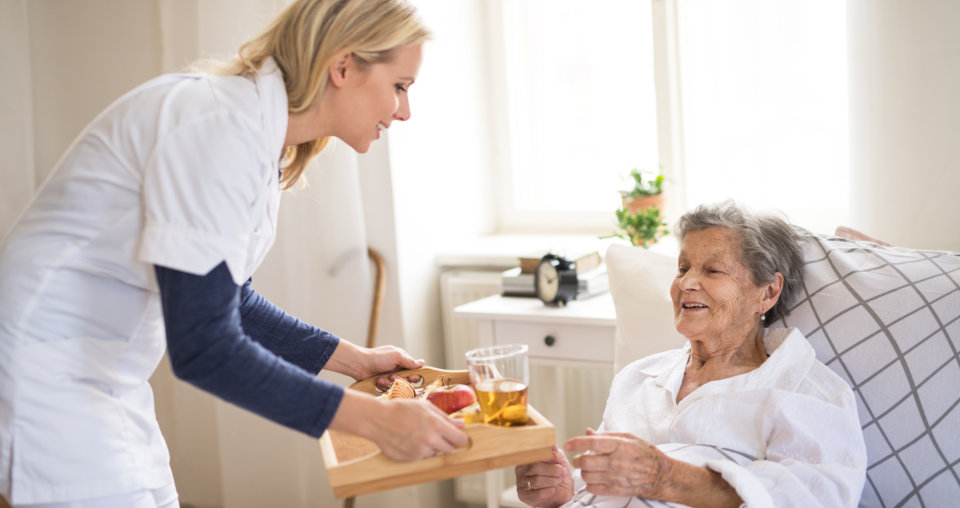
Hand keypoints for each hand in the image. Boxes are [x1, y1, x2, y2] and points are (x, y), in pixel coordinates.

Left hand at [327, 340, 423, 381]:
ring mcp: (389, 376)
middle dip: (401, 380)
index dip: (414, 376)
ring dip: (390, 382)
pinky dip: (383, 385)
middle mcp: (397, 369)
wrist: (360, 364)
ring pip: (397, 386)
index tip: (411, 377)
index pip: (414, 371)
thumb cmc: (378, 357)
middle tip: (394, 376)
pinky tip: (378, 381)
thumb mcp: (397, 356)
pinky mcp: (382, 383)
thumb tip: (422, 363)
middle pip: (407, 381)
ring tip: (383, 378)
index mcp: (402, 361)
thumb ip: (410, 361)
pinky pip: (388, 389)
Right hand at [332, 390, 467, 460]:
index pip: (460, 439)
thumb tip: (461, 424)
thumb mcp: (425, 407)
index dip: (460, 437)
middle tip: (434, 433)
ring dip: (430, 447)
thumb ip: (445, 417)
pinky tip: (409, 440)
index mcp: (437, 426)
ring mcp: (420, 452)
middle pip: (449, 449)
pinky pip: (422, 458)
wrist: (377, 420)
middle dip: (445, 442)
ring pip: (434, 454)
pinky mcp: (411, 460)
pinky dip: (418, 451)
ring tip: (417, 434)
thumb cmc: (401, 409)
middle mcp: (430, 441)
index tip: (457, 435)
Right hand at [515, 445, 573, 507]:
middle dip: (552, 470)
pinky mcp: (523, 496)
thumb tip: (552, 445)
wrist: (562, 492)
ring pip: (536, 481)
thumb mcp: (560, 461)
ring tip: (558, 481)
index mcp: (527, 457)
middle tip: (561, 472)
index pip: (533, 454)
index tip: (557, 460)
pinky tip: (552, 490)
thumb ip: (555, 452)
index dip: (547, 457)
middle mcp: (520, 469)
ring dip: (552, 481)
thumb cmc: (558, 475)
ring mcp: (520, 482)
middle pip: (534, 467)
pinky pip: (537, 494)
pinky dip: (549, 492)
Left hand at [564, 428, 668, 498]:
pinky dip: (590, 484)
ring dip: (583, 472)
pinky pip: (593, 488)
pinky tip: (595, 478)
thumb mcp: (629, 438)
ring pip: (587, 476)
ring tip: (588, 468)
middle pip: (585, 462)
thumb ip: (606, 435)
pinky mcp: (616, 490)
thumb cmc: (646, 454)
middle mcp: (616, 462)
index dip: (577, 443)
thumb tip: (588, 432)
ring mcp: (616, 477)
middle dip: (578, 459)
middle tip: (579, 458)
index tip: (568, 444)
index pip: (593, 443)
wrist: (661, 476)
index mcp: (619, 446)